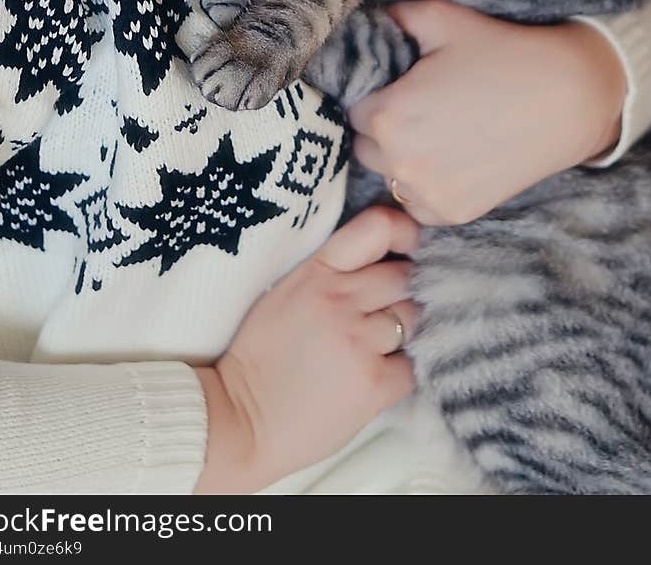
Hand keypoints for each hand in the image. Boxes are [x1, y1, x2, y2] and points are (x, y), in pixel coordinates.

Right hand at [194, 206, 418, 492]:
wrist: (238, 422)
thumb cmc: (260, 357)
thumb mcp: (285, 293)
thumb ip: (331, 271)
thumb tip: (382, 258)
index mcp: (317, 272)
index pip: (378, 227)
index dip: (404, 232)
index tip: (407, 247)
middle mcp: (341, 299)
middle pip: (404, 276)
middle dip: (398, 292)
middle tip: (377, 314)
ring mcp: (359, 341)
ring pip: (412, 319)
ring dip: (398, 333)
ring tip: (367, 350)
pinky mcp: (373, 384)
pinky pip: (410, 367)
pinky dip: (396, 374)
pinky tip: (368, 379)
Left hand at [348, 0, 625, 225]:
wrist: (568, 98)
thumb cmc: (503, 53)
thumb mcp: (444, 19)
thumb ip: (395, 15)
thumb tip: (371, 15)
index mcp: (388, 114)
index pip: (355, 108)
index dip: (377, 94)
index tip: (401, 86)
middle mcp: (399, 161)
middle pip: (366, 145)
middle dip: (384, 126)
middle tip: (421, 106)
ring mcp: (426, 193)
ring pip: (389, 175)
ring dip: (401, 157)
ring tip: (439, 130)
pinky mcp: (452, 213)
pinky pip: (417, 202)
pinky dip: (426, 184)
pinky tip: (453, 157)